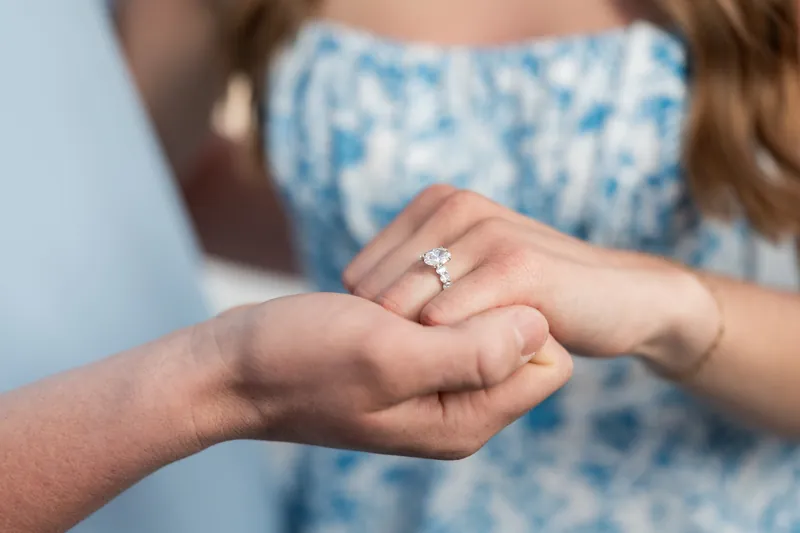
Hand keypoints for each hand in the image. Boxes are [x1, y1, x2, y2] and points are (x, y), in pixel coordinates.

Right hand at [189, 292, 571, 458]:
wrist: (230, 368)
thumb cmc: (299, 362)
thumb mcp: (389, 355)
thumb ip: (474, 351)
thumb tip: (543, 325)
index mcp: (466, 419)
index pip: (548, 363)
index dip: (519, 319)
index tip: (460, 301)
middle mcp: (455, 406)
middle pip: (516, 341)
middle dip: (477, 307)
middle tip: (412, 304)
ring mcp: (429, 382)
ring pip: (475, 322)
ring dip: (439, 298)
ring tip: (384, 307)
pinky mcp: (404, 358)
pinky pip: (439, 317)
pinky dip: (416, 298)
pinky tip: (375, 302)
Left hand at [342, 185, 719, 371]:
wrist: (617, 299)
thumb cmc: (529, 299)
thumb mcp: (463, 272)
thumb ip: (411, 274)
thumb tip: (349, 305)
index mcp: (434, 202)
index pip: (358, 278)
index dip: (381, 324)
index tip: (425, 341)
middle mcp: (454, 205)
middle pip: (376, 298)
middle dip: (400, 338)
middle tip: (448, 355)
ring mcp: (485, 230)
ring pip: (404, 313)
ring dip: (426, 351)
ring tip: (470, 354)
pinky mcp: (517, 265)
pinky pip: (446, 323)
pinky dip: (453, 352)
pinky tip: (488, 357)